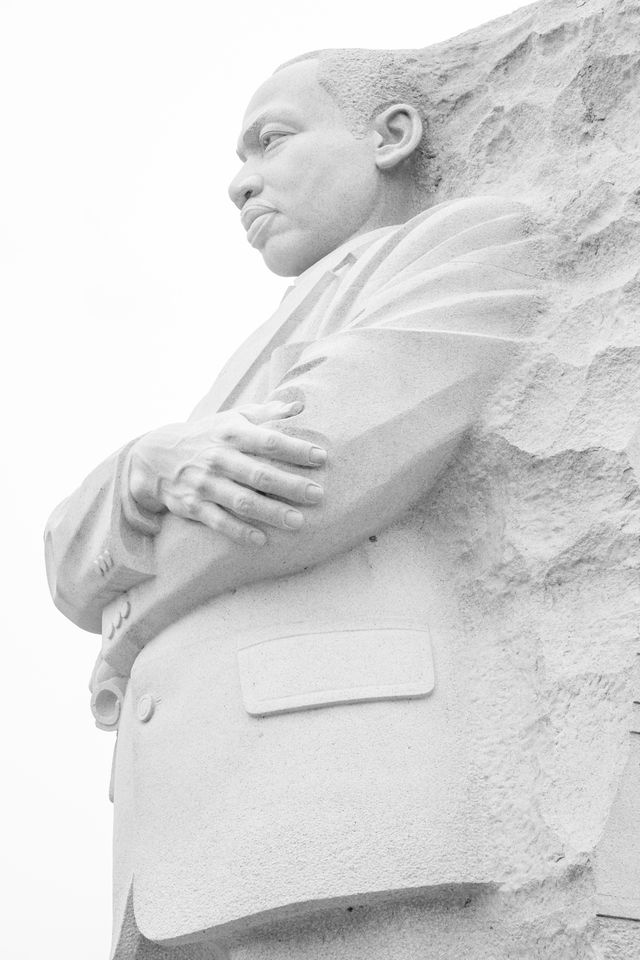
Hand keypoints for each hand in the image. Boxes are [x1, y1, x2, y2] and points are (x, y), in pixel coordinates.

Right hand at [128, 400, 325, 544]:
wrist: (155, 457)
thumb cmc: (208, 435)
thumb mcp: (233, 418)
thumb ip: (267, 413)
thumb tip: (300, 406)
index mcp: (231, 434)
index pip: (268, 441)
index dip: (295, 449)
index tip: (321, 457)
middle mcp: (219, 459)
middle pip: (259, 474)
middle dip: (290, 485)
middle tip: (318, 494)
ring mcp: (205, 484)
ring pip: (241, 501)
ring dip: (270, 512)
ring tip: (298, 522)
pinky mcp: (192, 506)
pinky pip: (218, 522)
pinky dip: (239, 532)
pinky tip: (262, 540)